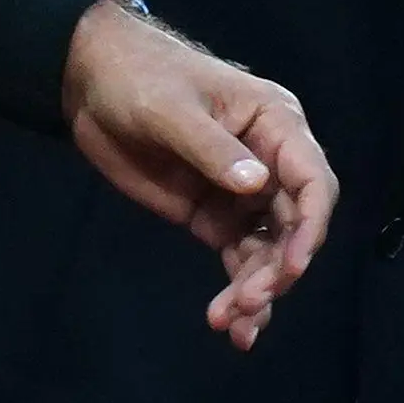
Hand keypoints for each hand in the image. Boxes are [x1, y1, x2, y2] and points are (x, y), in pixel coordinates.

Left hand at [59, 0, 336, 350]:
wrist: (90, 81)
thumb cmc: (138, 77)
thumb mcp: (170, 109)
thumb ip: (211, 148)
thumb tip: (256, 186)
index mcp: (274, 123)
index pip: (312, 180)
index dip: (310, 226)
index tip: (290, 267)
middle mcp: (269, 162)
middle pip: (294, 226)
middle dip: (277, 269)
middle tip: (245, 302)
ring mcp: (242, 193)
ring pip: (269, 251)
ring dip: (257, 289)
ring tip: (229, 322)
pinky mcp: (214, 216)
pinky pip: (240, 258)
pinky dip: (239, 289)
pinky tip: (233, 326)